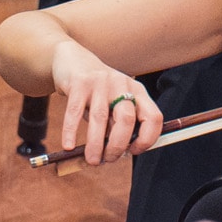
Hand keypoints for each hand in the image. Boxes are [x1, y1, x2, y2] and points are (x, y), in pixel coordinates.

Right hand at [47, 40, 162, 165]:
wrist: (73, 60)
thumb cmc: (97, 90)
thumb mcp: (114, 103)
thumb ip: (118, 124)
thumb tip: (117, 154)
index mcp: (137, 91)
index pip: (153, 117)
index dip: (147, 139)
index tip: (132, 152)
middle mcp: (122, 84)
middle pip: (127, 119)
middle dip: (118, 145)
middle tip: (108, 159)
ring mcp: (101, 81)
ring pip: (101, 117)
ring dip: (96, 144)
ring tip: (92, 161)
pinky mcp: (79, 82)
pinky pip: (75, 111)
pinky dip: (71, 131)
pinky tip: (68, 146)